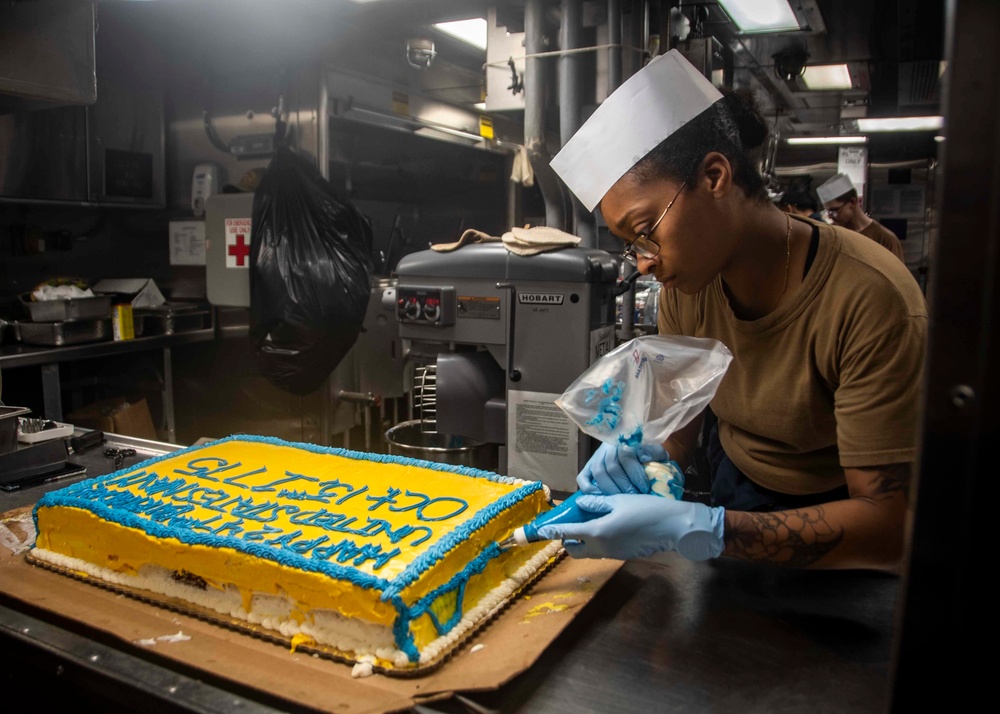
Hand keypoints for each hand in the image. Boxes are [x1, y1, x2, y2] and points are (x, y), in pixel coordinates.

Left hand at [536, 494, 724, 560]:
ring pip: (588, 551)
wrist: (673, 528)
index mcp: (598, 532)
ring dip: (582, 541)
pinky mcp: (622, 555)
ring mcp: (612, 554)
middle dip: (567, 539)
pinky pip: (601, 550)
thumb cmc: (647, 510)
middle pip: (574, 549)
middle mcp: (602, 547)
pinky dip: (596, 541)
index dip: (550, 531)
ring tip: (587, 523)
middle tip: (570, 524)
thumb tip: (580, 504)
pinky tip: (605, 527)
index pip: (566, 533)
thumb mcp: (619, 501)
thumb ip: (597, 504)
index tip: (538, 530)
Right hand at [577, 442, 668, 494]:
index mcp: (624, 440)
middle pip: (612, 467)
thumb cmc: (646, 452)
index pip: (626, 456)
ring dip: (610, 488)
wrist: (631, 444)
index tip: (645, 488)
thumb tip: (645, 458)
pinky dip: (589, 488)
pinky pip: (583, 477)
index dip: (635, 474)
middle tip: (634, 497)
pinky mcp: (588, 466)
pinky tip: (601, 496)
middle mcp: (608, 447)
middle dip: (624, 486)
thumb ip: (654, 453)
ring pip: (598, 472)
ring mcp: (596, 457)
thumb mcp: (655, 450)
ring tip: (622, 499)